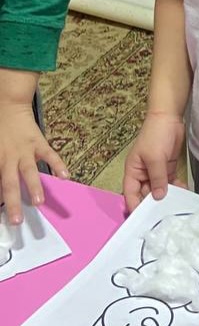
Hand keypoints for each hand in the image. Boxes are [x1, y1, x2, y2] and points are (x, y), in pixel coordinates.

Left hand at [0, 97, 68, 224]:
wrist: (8, 105)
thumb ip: (0, 164)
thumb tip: (1, 186)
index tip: (1, 215)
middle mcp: (9, 158)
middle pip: (10, 184)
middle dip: (13, 203)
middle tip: (17, 220)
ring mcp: (25, 151)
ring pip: (29, 172)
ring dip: (35, 187)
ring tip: (39, 202)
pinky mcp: (38, 143)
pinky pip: (50, 156)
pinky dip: (58, 166)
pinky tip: (65, 177)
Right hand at [122, 112, 184, 210]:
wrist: (169, 118)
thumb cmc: (155, 134)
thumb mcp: (154, 158)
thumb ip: (157, 178)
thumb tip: (159, 197)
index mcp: (132, 171)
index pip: (130, 193)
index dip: (135, 206)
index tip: (143, 218)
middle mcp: (142, 174)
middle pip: (145, 194)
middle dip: (154, 204)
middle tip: (164, 215)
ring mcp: (155, 172)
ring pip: (159, 190)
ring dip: (167, 197)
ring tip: (175, 207)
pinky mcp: (167, 168)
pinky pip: (170, 183)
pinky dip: (176, 188)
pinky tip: (183, 194)